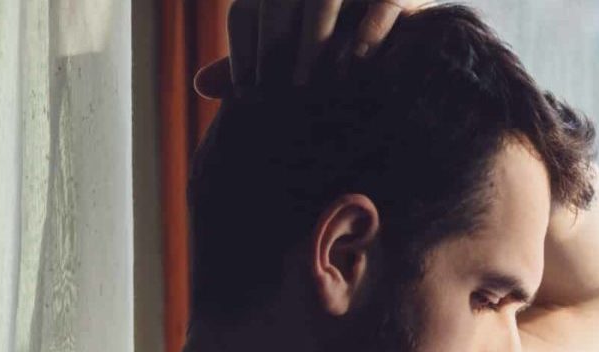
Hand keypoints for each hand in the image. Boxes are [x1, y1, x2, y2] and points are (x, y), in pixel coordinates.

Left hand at [224, 0, 421, 91]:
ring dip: (312, 43)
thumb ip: (252, 58)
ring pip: (324, 0)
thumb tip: (200, 87)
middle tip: (273, 95)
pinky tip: (356, 66)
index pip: (246, 13)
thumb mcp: (292, 41)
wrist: (398, 4)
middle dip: (273, 50)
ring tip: (307, 85)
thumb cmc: (338, 29)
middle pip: (278, 3)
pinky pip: (382, 3)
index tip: (246, 94)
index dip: (242, 53)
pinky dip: (366, 33)